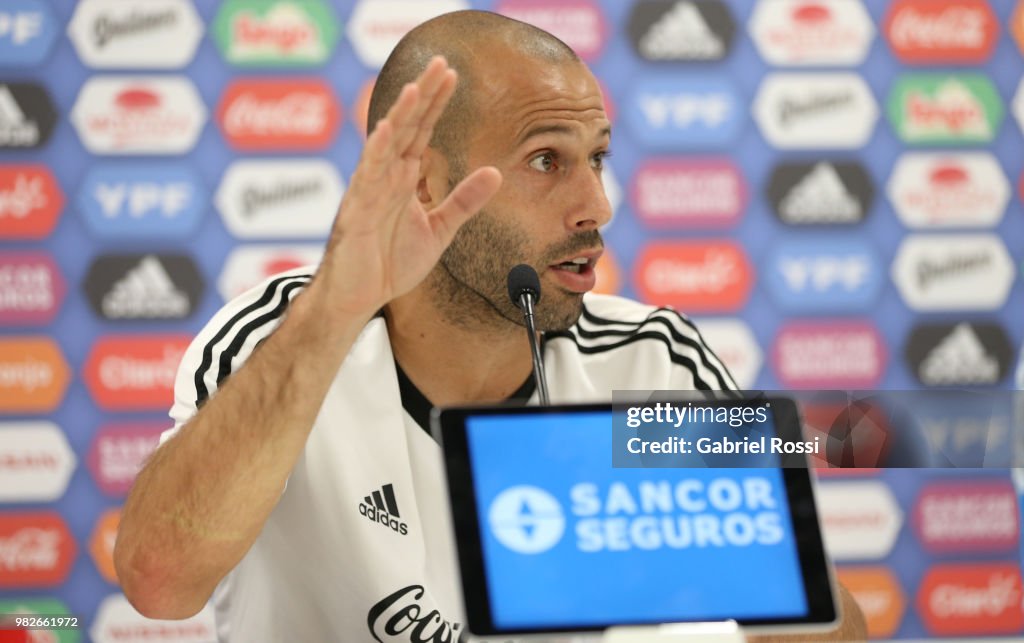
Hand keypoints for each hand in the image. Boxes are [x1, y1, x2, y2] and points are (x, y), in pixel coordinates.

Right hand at [313, 56, 502, 318]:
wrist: (359, 297)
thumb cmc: (389, 262)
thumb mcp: (439, 230)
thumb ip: (464, 201)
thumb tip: (494, 172)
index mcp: (402, 179)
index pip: (421, 132)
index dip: (435, 103)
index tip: (452, 74)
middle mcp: (385, 177)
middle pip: (406, 128)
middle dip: (423, 96)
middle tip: (440, 64)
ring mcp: (369, 192)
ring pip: (386, 146)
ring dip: (401, 116)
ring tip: (416, 89)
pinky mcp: (357, 213)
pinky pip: (367, 179)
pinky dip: (375, 154)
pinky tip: (386, 130)